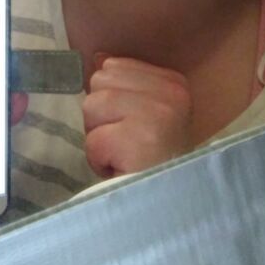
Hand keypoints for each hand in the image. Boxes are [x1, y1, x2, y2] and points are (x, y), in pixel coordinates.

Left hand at [82, 55, 191, 177]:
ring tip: (123, 156)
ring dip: (98, 138)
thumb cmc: (155, 161)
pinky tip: (122, 168)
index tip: (134, 126)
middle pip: (99, 83)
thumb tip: (98, 58)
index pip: (112, 66)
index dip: (112, 101)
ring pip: (91, 107)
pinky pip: (92, 140)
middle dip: (101, 117)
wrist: (170, 207)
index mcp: (173, 82)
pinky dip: (98, 160)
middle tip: (126, 143)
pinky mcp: (137, 141)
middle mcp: (170, 94)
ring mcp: (155, 116)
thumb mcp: (148, 114)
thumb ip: (125, 85)